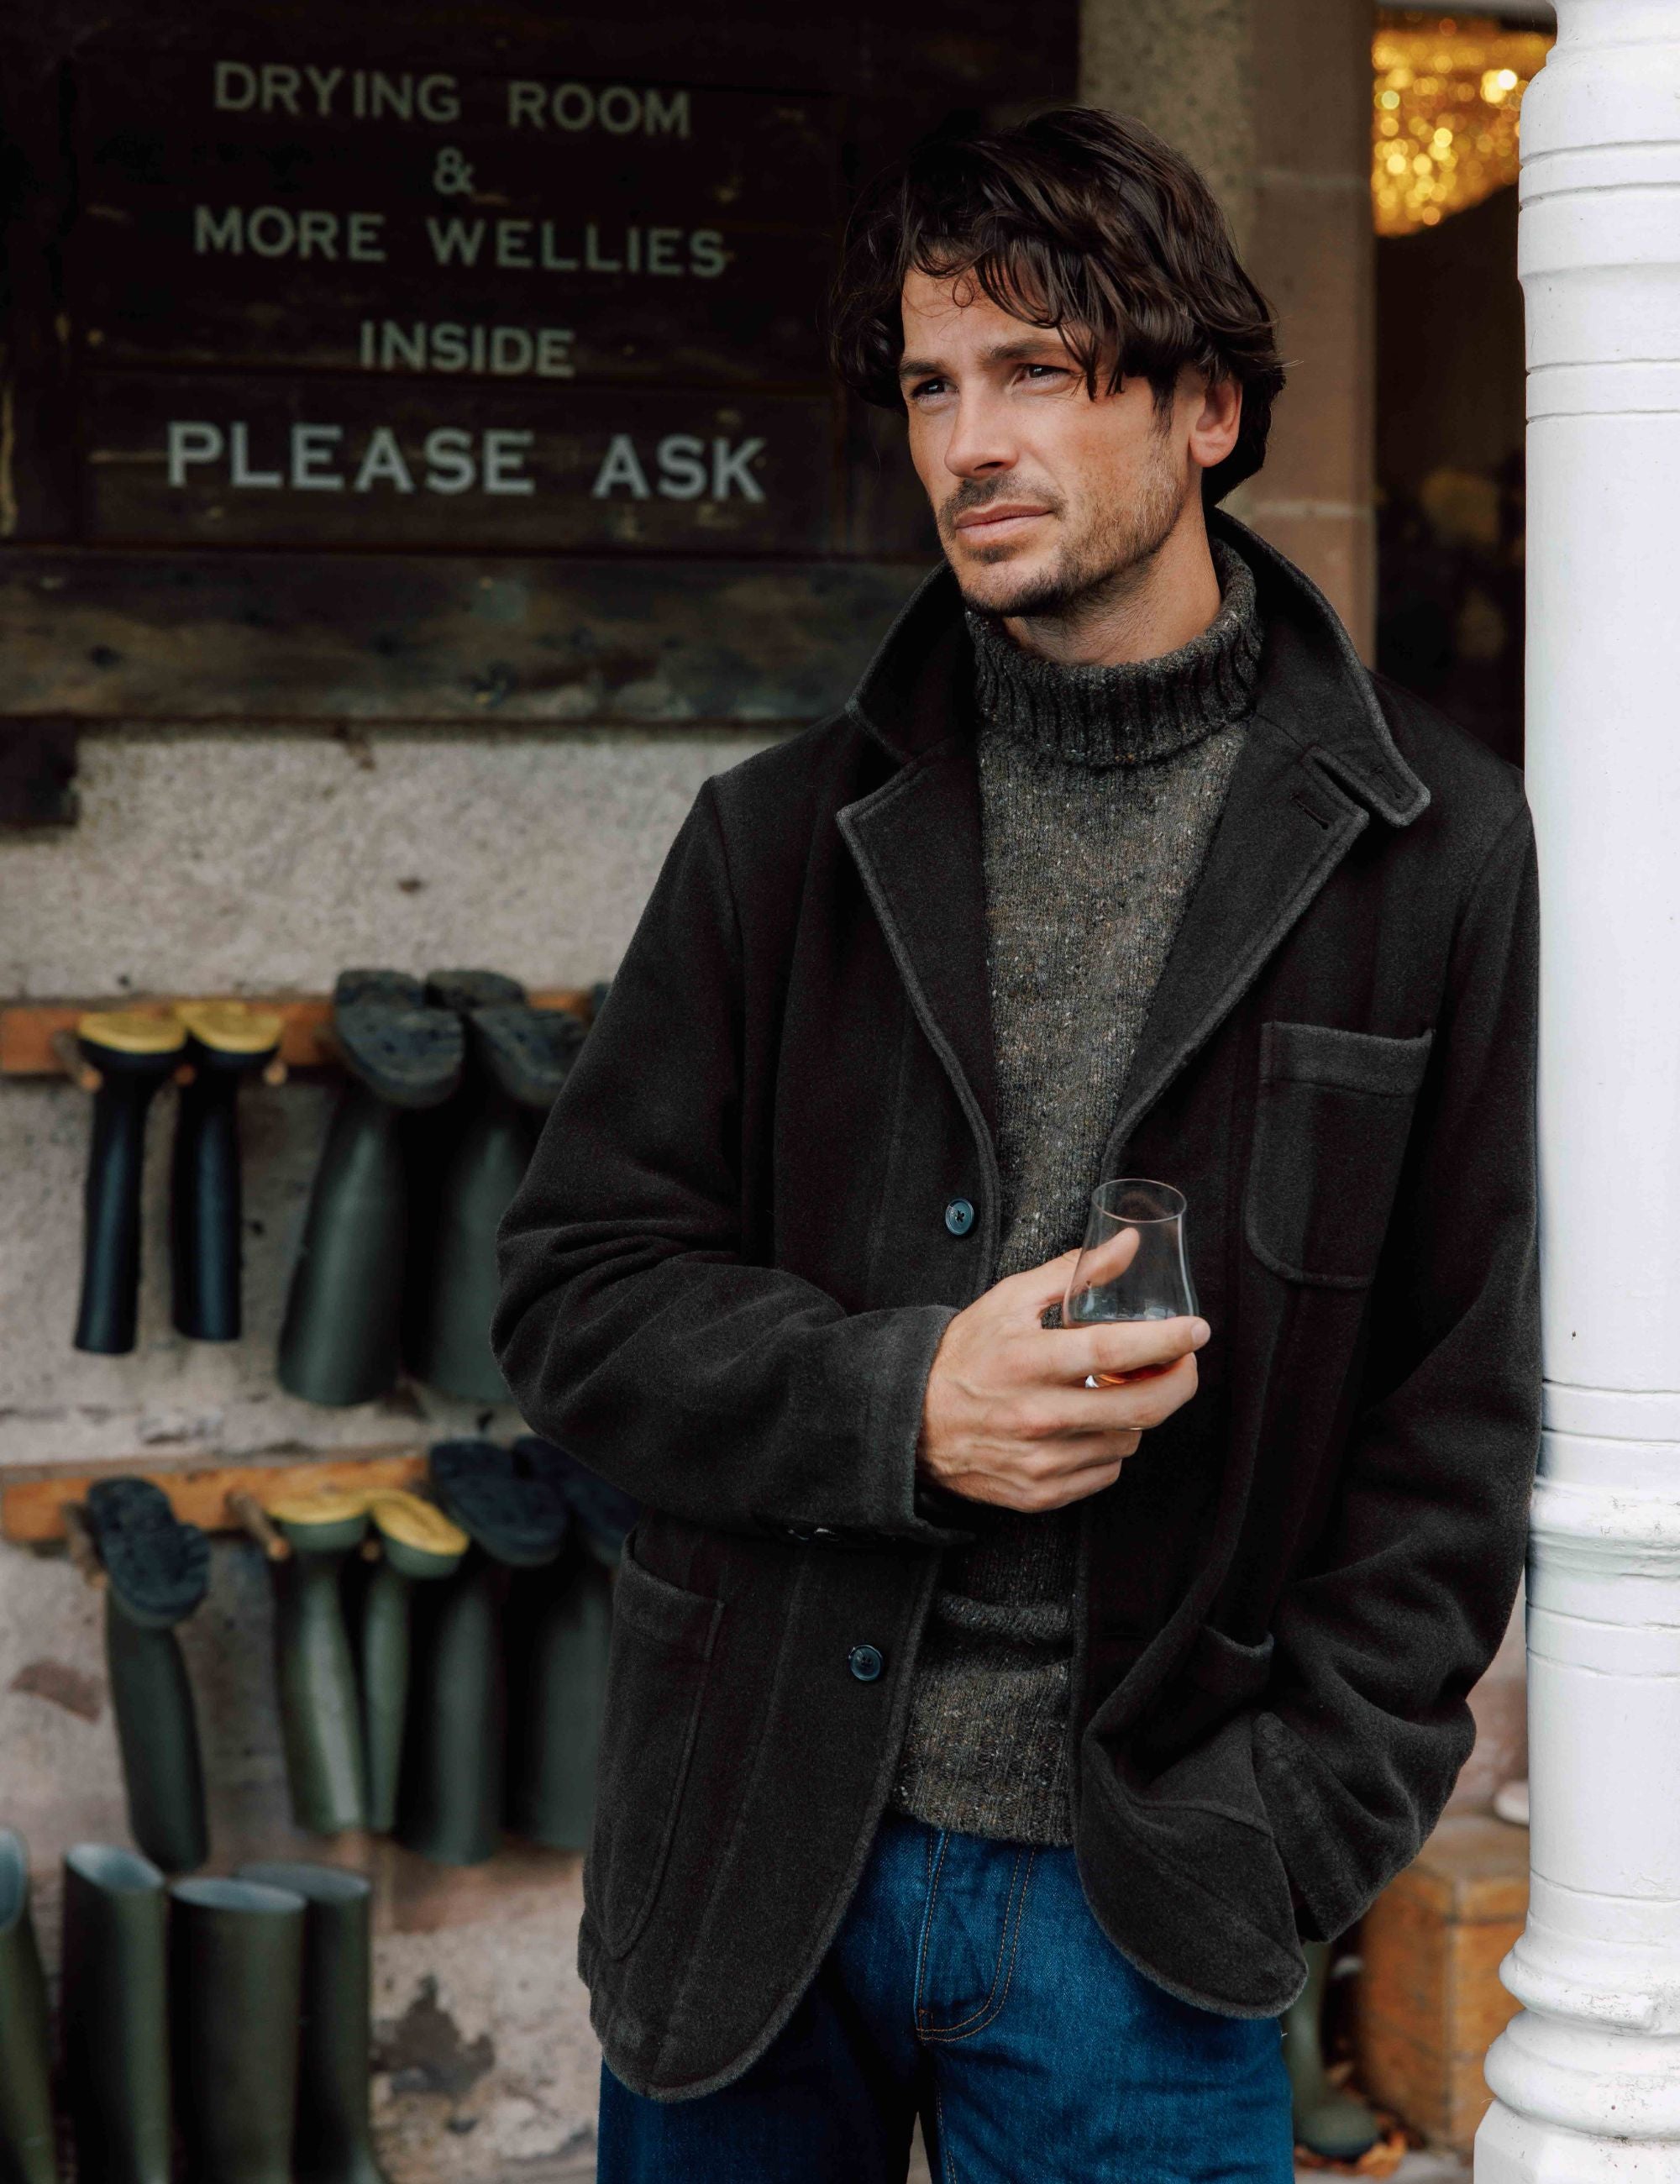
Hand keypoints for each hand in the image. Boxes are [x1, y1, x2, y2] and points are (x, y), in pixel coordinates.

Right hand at [917, 1247, 1208, 1512]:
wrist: (914, 1421)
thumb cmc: (966, 1355)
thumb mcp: (1010, 1300)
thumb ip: (1073, 1273)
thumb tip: (1127, 1245)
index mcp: (1029, 1361)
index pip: (1113, 1351)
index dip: (1165, 1341)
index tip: (1195, 1330)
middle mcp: (1038, 1415)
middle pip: (1140, 1408)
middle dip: (1178, 1383)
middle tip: (1183, 1362)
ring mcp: (1041, 1460)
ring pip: (1128, 1440)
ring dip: (1137, 1414)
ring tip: (1117, 1390)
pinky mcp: (1041, 1492)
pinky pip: (1105, 1472)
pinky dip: (1110, 1446)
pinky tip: (1090, 1424)